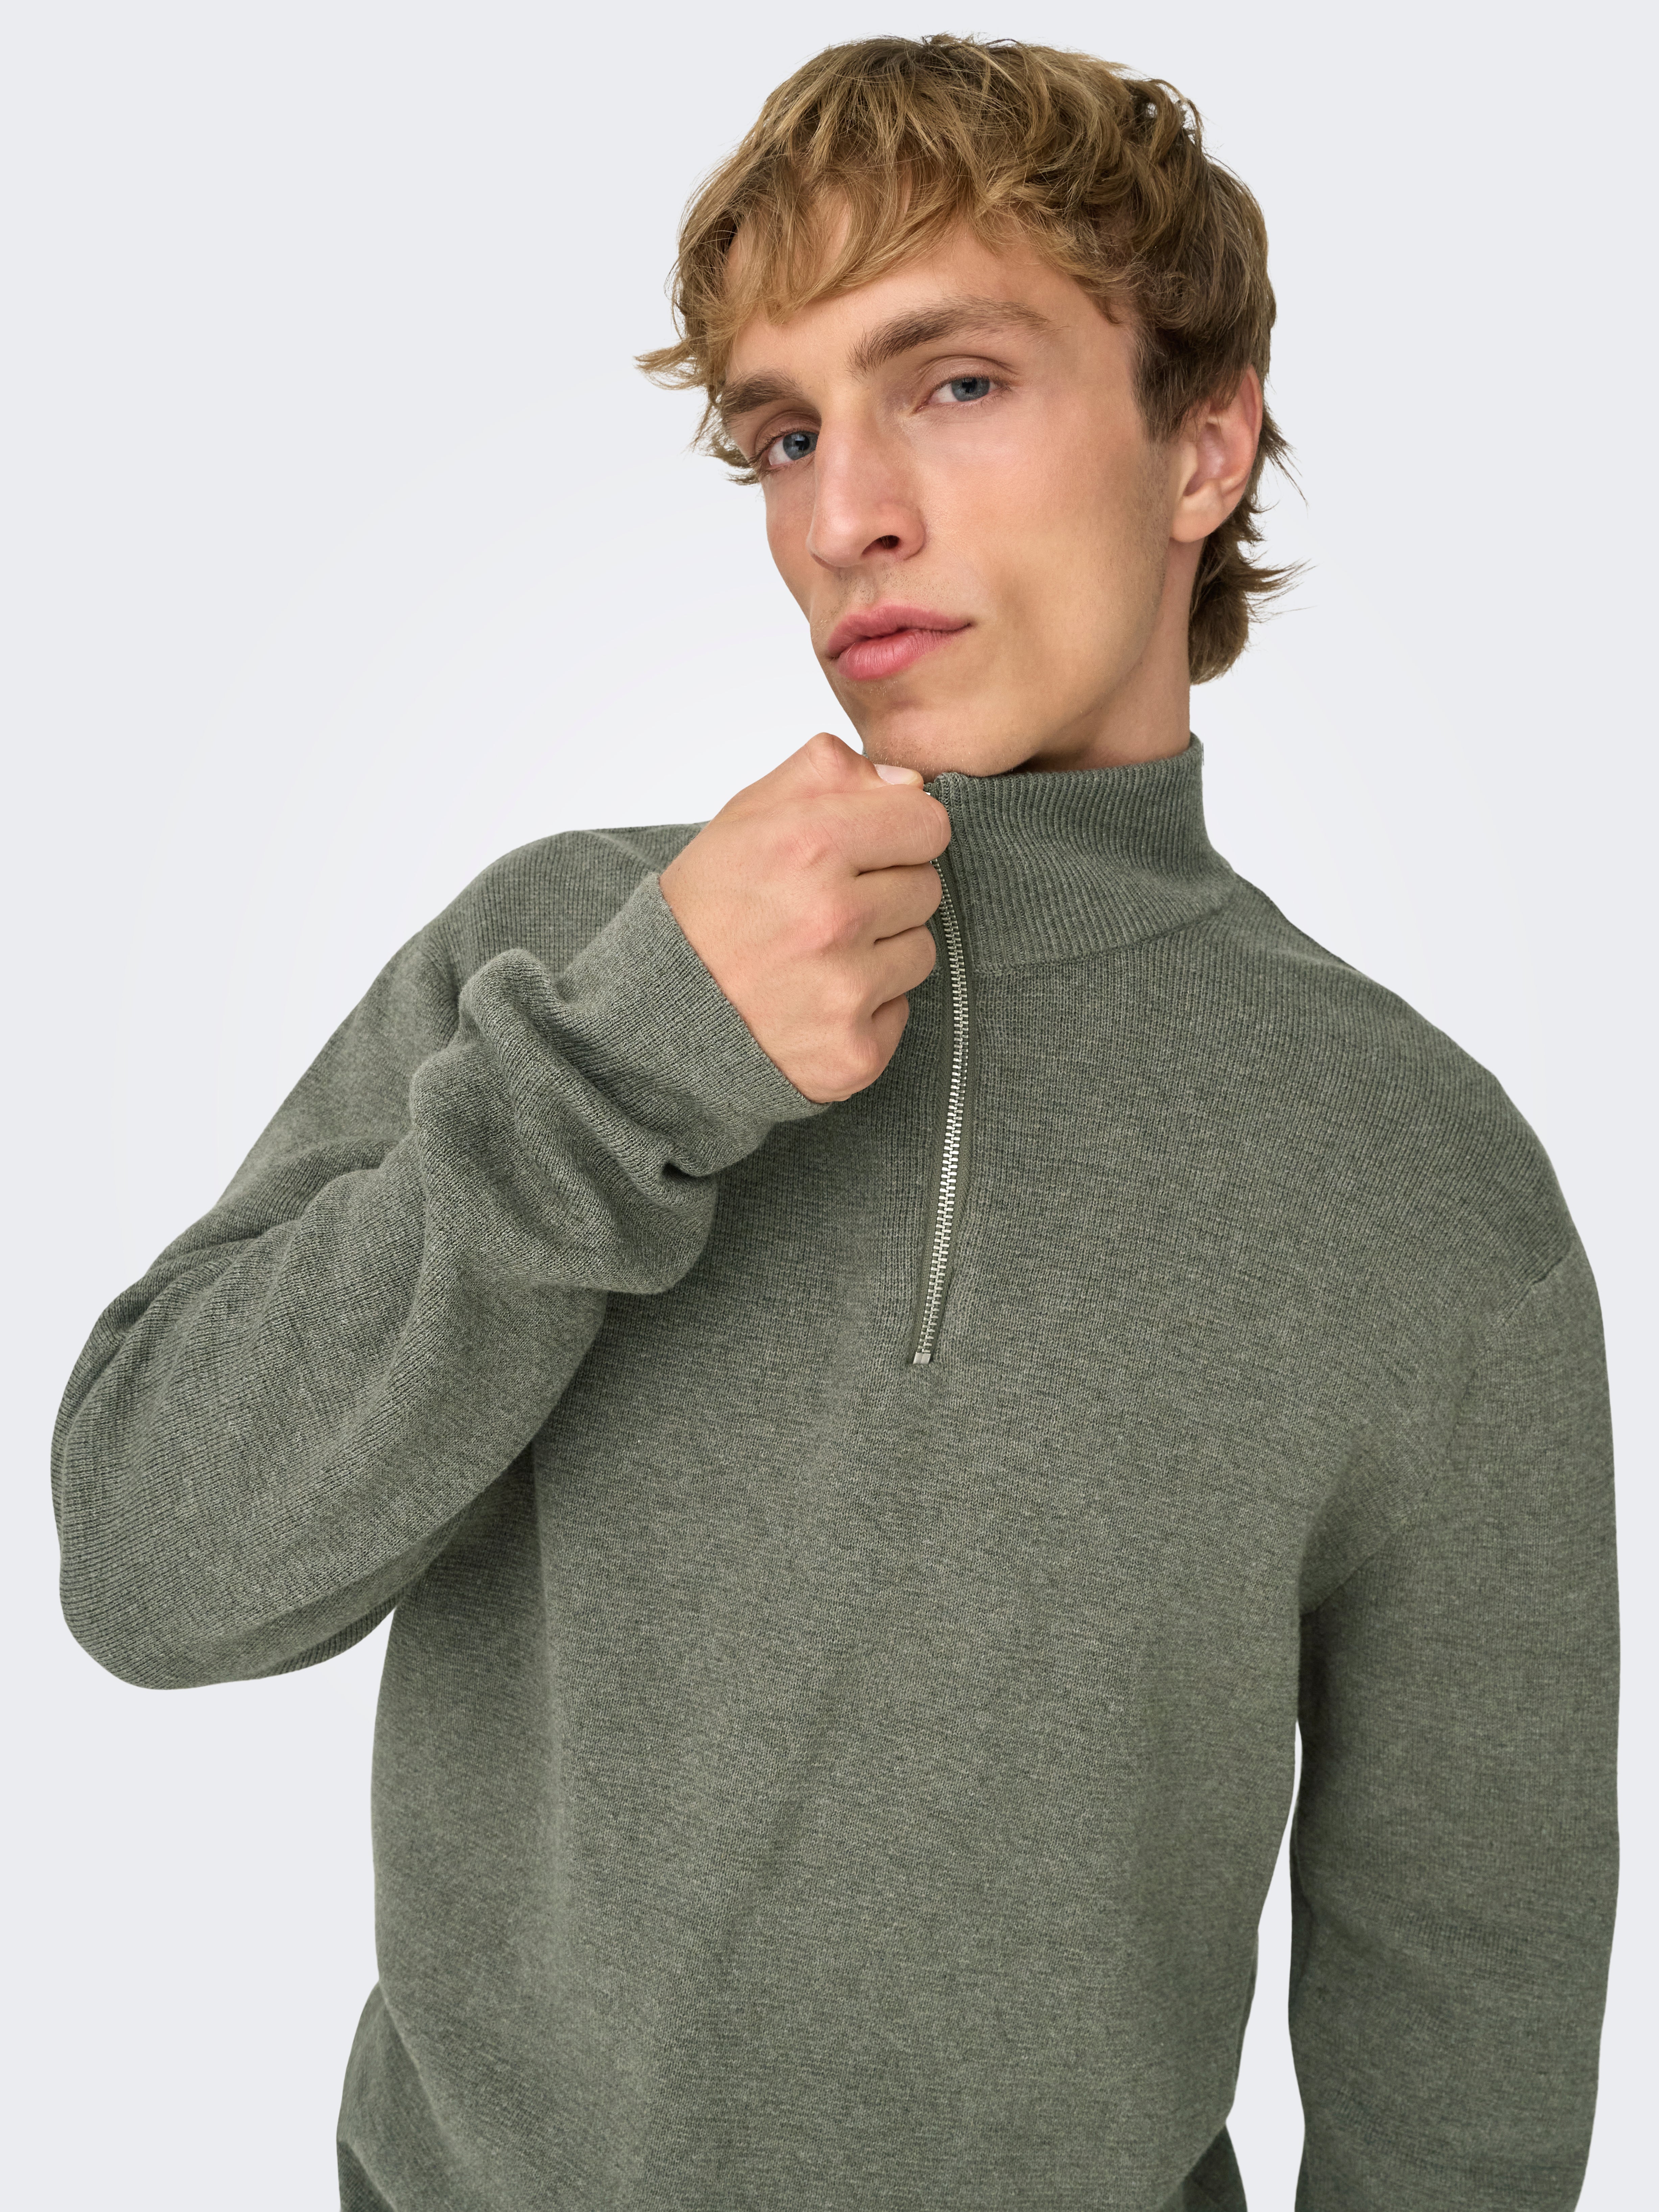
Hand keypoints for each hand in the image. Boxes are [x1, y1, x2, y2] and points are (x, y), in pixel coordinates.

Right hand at [658, 731, 950, 1102]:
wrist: (658, 1014)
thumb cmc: (706, 909)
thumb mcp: (746, 817)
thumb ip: (826, 774)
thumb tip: (909, 783)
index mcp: (808, 844)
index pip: (927, 823)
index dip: (900, 832)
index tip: (870, 848)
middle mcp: (831, 917)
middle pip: (926, 888)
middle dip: (887, 892)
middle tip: (826, 909)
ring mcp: (845, 991)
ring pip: (920, 951)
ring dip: (882, 951)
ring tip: (819, 957)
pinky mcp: (854, 1052)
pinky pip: (901, 1011)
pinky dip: (868, 1008)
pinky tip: (816, 1002)